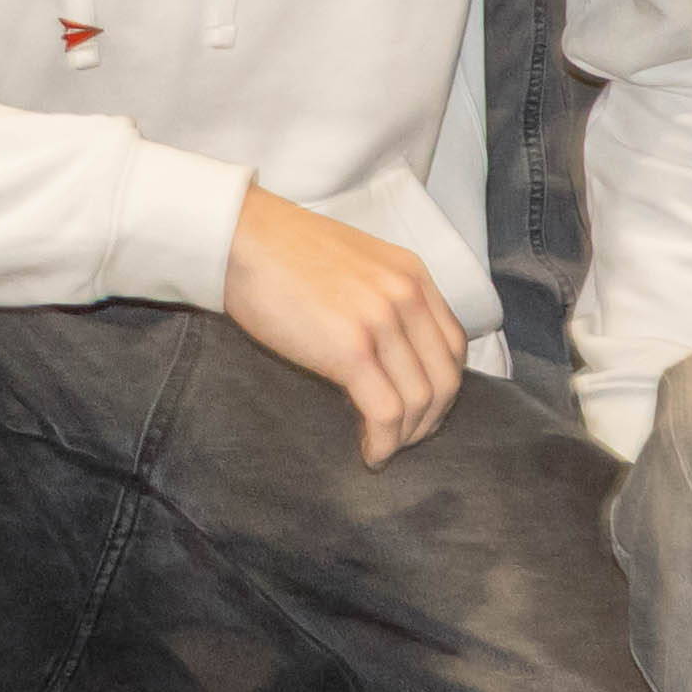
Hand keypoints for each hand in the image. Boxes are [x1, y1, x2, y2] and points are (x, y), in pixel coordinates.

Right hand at [220, 186, 472, 467]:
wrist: (238, 237)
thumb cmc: (282, 252)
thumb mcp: (355, 262)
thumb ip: (383, 296)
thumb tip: (390, 348)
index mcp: (411, 274)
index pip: (453, 345)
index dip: (442, 387)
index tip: (421, 409)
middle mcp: (406, 295)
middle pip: (444, 378)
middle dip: (429, 420)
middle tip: (405, 439)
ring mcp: (381, 322)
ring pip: (419, 401)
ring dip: (406, 437)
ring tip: (383, 449)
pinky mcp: (351, 349)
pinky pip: (385, 412)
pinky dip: (384, 443)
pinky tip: (371, 453)